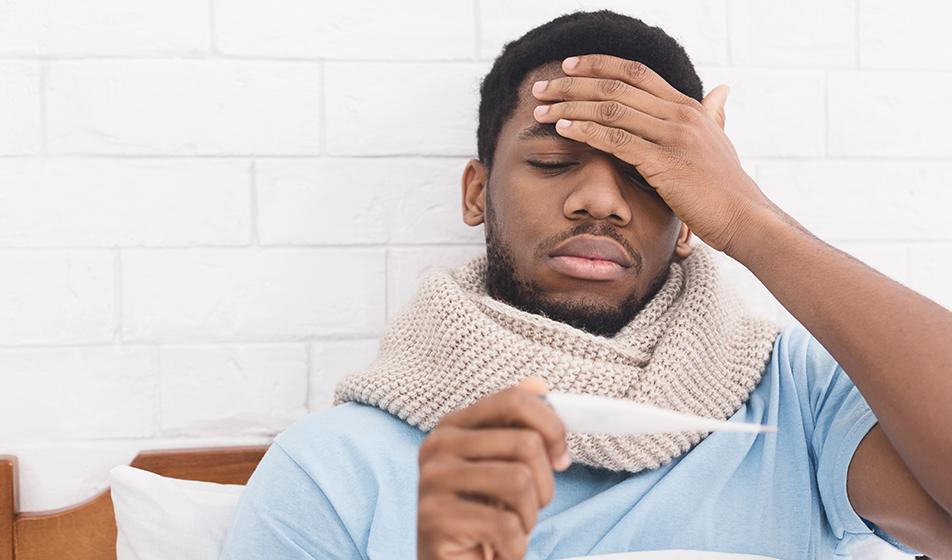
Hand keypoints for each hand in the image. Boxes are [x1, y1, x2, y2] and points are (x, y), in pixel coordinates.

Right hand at [417, 377, 569, 559]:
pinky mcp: (434, 518)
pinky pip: (505, 525)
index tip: (560, 458)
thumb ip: (515, 425)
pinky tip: (497, 549)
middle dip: (543, 485)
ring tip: (511, 528)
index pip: (513, 400)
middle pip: (525, 443)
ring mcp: (432, 480)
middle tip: (526, 508)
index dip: (551, 427)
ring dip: (529, 517)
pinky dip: (514, 546)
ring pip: (520, 482)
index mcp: (453, 425)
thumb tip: (539, 384)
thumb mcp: (501, 464)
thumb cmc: (480, 515)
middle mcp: (437, 446)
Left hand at [531, 54, 775, 253]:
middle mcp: (679, 114)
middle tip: (542, 87)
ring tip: (541, 110)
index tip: (570, 66)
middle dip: (573, 84)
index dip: (599, 65)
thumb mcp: (720, 141)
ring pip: (611, 110)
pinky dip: (586, 132)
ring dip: (570, 107)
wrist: (745, 217)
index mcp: (687, 106)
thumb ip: (713, 114)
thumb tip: (721, 90)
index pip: (636, 73)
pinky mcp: (664, 162)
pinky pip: (616, 139)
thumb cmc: (727, 186)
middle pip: (616, 86)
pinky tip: (563, 130)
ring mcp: (673, 136)